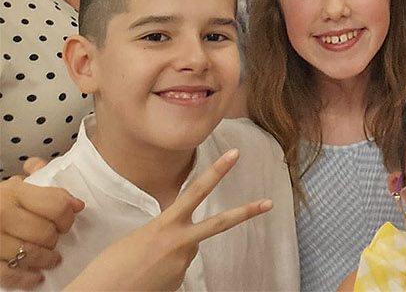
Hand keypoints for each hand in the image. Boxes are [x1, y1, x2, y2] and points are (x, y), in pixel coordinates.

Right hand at [0, 174, 82, 289]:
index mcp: (14, 193)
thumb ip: (46, 191)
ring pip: (31, 253)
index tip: (66, 223)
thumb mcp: (16, 189)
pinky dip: (27, 278)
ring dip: (46, 259)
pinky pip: (10, 274)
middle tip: (54, 240)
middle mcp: (3, 215)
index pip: (56, 206)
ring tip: (51, 259)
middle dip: (54, 239)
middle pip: (45, 232)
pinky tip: (36, 276)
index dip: (67, 217)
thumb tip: (77, 204)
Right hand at [65, 149, 272, 290]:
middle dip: (246, 212)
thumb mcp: (137, 239)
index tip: (234, 154)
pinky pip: (177, 270)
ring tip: (144, 265)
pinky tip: (146, 278)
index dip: (217, 171)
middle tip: (268, 203)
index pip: (196, 191)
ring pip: (188, 250)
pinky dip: (164, 270)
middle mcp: (179, 244)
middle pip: (219, 223)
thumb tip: (181, 241)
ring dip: (172, 253)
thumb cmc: (108, 267)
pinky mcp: (179, 283)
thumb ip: (164, 233)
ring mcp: (182, 265)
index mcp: (164, 226)